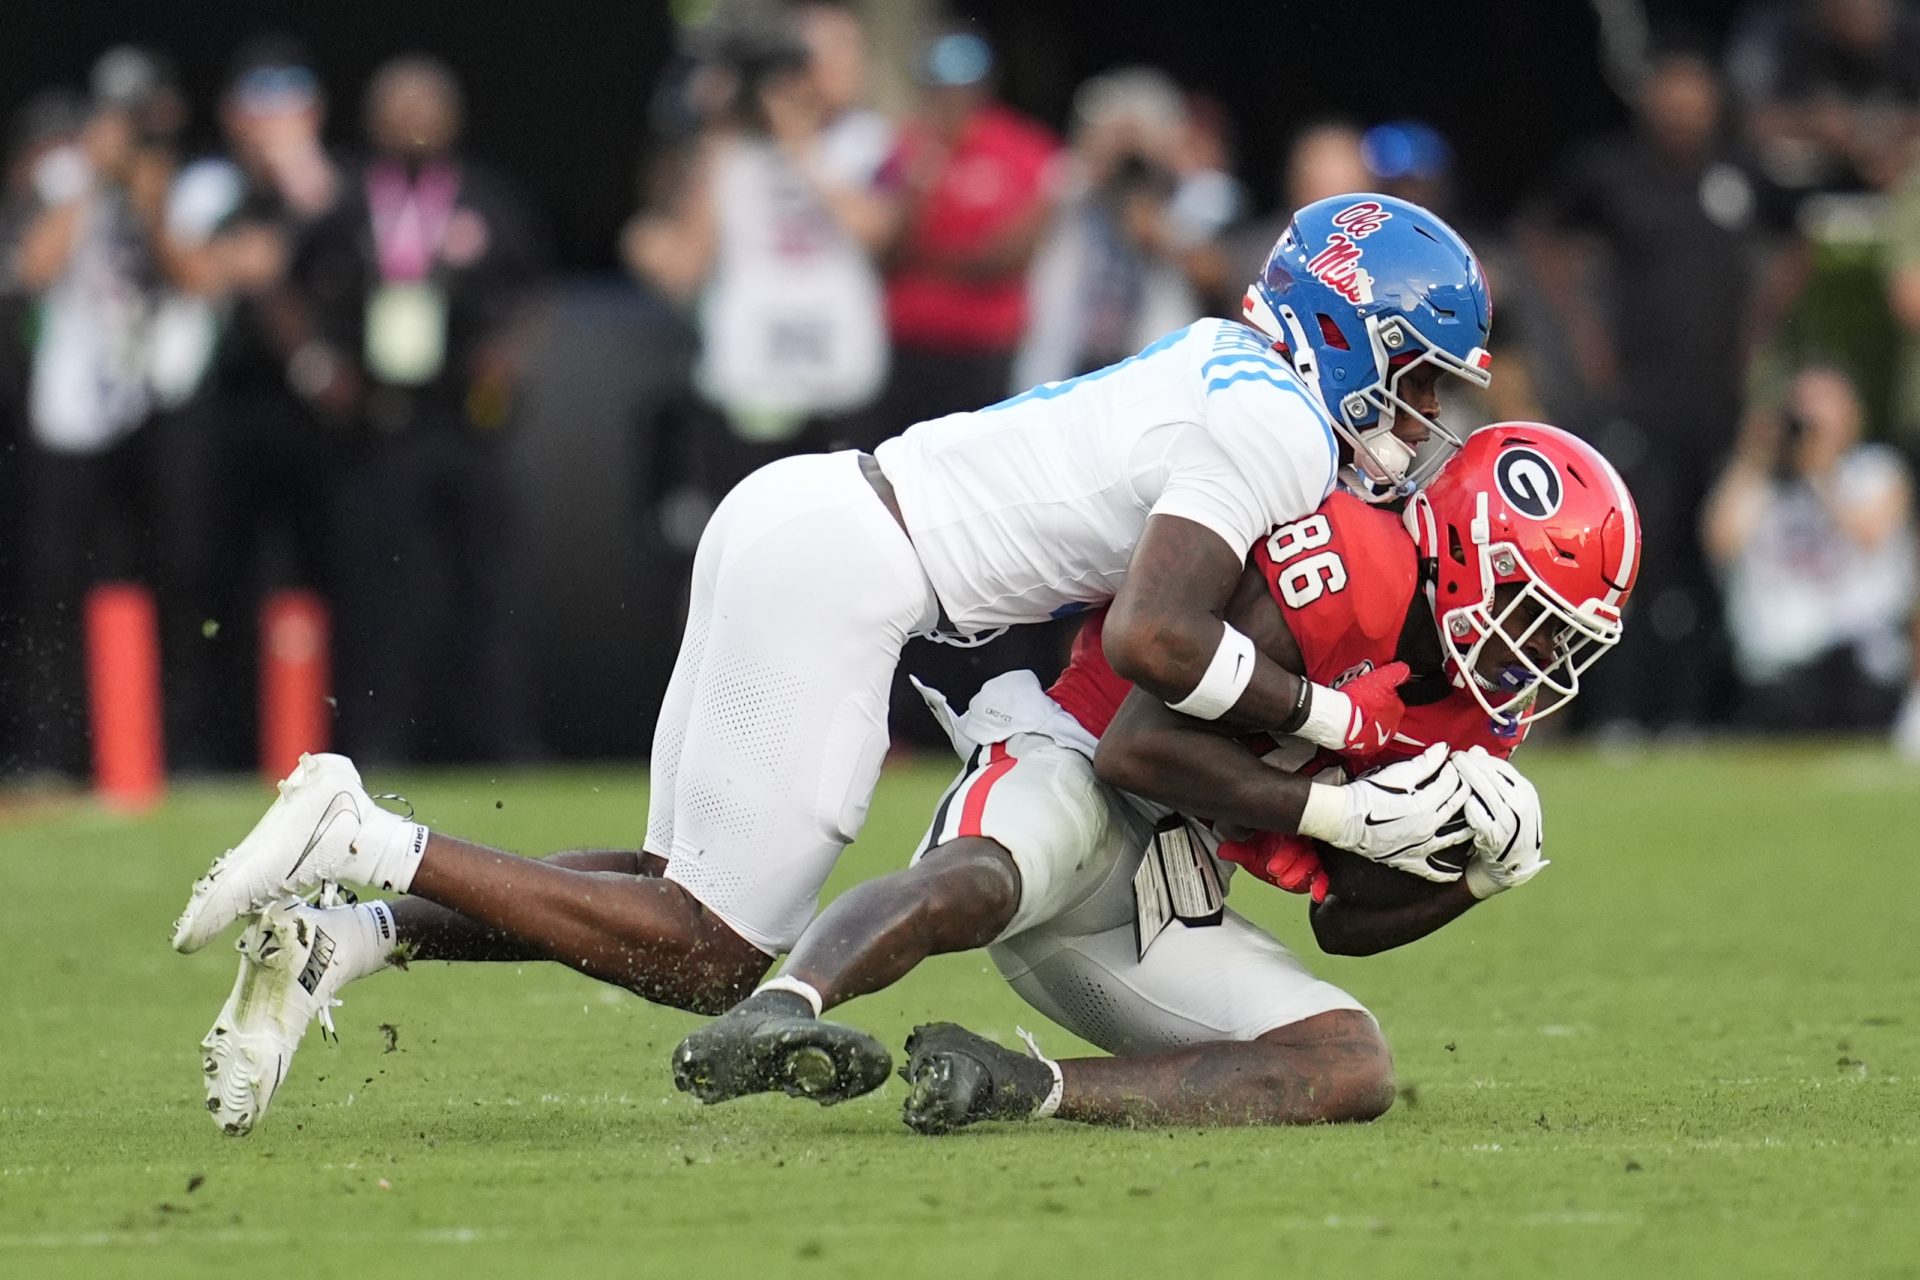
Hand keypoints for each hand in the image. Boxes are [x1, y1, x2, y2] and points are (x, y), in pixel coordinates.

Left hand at [1216, 831, 1328, 899]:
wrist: (1281, 862)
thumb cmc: (1270, 851)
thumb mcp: (1253, 853)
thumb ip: (1239, 851)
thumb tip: (1222, 850)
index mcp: (1286, 827)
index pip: (1290, 834)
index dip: (1284, 851)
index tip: (1272, 867)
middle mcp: (1303, 837)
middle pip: (1304, 847)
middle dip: (1292, 863)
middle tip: (1277, 874)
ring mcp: (1314, 851)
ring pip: (1315, 859)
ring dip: (1303, 873)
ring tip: (1288, 883)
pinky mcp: (1322, 865)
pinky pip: (1326, 872)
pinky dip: (1323, 883)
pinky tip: (1317, 893)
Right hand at [1297, 662, 1409, 752]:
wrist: (1338, 719)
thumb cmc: (1357, 700)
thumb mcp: (1381, 678)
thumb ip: (1396, 672)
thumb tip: (1405, 670)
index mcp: (1397, 711)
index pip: (1395, 702)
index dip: (1383, 696)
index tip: (1373, 693)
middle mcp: (1390, 728)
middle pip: (1386, 717)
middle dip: (1376, 712)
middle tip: (1363, 704)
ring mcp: (1376, 741)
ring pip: (1375, 731)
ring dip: (1368, 724)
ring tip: (1355, 716)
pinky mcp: (1362, 750)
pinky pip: (1362, 743)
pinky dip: (1358, 736)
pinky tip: (1349, 728)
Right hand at [1298, 743, 1468, 880]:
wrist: (1343, 818)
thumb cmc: (1368, 793)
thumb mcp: (1397, 773)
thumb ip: (1425, 762)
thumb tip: (1445, 749)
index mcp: (1426, 802)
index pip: (1452, 783)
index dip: (1456, 770)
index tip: (1457, 764)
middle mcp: (1428, 826)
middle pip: (1456, 807)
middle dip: (1466, 793)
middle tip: (1471, 786)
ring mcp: (1421, 845)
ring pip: (1453, 839)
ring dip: (1467, 830)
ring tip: (1476, 823)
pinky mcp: (1409, 860)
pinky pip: (1432, 870)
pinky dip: (1445, 874)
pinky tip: (1456, 873)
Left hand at [1453, 746, 1546, 898]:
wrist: (1514, 863)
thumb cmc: (1508, 825)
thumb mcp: (1508, 799)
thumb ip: (1494, 775)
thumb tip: (1475, 749)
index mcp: (1526, 791)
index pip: (1499, 766)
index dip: (1478, 758)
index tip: (1462, 754)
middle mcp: (1520, 804)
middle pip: (1488, 775)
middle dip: (1467, 764)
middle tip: (1452, 759)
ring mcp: (1508, 820)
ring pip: (1480, 791)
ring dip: (1463, 779)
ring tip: (1450, 773)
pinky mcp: (1494, 835)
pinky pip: (1475, 813)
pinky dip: (1465, 804)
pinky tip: (1457, 799)